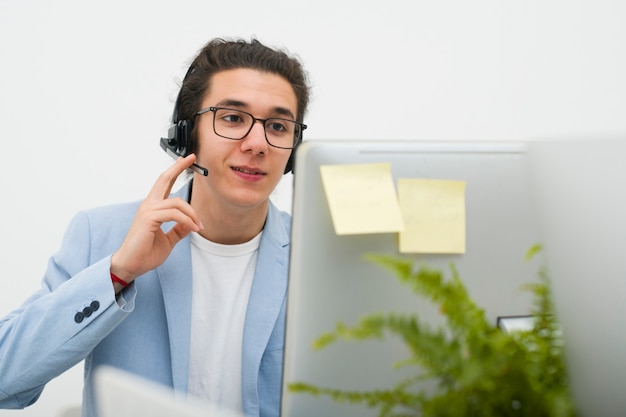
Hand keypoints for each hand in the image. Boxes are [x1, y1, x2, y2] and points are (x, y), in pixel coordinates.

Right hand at [110, 154, 202, 283]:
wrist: (131, 266)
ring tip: (199, 226)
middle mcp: (149, 205)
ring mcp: (148, 210)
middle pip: (164, 179)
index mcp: (153, 208)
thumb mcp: (168, 240)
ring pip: (177, 202)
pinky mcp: (148, 219)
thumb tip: (191, 223)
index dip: (175, 170)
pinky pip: (175, 214)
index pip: (164, 184)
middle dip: (178, 166)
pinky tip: (194, 228)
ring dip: (193, 214)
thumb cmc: (145, 253)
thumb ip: (179, 229)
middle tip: (192, 157)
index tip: (186, 160)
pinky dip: (187, 220)